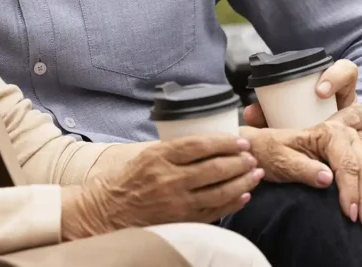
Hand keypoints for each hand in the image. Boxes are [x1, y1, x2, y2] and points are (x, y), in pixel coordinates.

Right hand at [61, 135, 263, 240]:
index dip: (223, 143)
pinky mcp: (181, 221)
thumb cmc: (124, 182)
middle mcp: (169, 179)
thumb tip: (204, 143)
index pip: (198, 146)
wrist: (106, 212)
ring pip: (219, 191)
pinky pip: (214, 212)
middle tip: (252, 156)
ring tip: (255, 174)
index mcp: (159, 157)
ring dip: (242, 182)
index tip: (239, 140)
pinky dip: (232, 203)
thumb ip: (171, 150)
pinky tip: (244, 196)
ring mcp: (177, 202)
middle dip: (238, 162)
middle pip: (214, 168)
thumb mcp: (143, 156)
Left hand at [243, 59, 361, 169]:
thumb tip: (251, 113)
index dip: (335, 77)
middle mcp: (358, 113)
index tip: (319, 92)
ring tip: (348, 201)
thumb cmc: (302, 130)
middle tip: (329, 163)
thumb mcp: (283, 122)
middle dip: (346, 138)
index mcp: (339, 95)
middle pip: (360, 115)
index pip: (346, 72)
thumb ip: (266, 116)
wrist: (329, 154)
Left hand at [243, 108, 361, 231]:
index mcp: (329, 133)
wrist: (266, 147)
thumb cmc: (271, 153)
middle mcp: (347, 136)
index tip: (350, 215)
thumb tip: (327, 179)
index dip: (352, 192)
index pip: (348, 165)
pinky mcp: (357, 157)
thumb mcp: (280, 159)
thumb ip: (302, 168)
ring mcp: (355, 146)